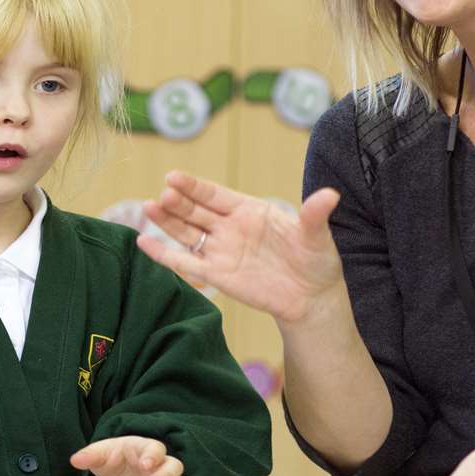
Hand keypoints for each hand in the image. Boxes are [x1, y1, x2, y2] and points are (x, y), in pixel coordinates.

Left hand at [70, 436, 190, 475]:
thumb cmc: (112, 459)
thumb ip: (90, 456)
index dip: (153, 456)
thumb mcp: (99, 455)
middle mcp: (159, 465)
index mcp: (144, 448)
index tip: (144, 465)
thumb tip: (75, 460)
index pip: (156, 448)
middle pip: (174, 467)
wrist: (115, 475)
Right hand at [138, 170, 344, 326]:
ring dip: (167, 221)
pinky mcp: (215, 275)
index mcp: (248, 210)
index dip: (194, 186)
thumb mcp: (318, 237)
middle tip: (163, 194)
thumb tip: (331, 195)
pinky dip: (163, 254)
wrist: (312, 298)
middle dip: (178, 201)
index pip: (215, 194)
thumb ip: (315, 215)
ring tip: (149, 207)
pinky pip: (184, 262)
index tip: (173, 177)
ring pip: (186, 232)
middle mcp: (229, 227)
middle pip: (196, 211)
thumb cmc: (316, 261)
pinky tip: (143, 242)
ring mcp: (220, 250)